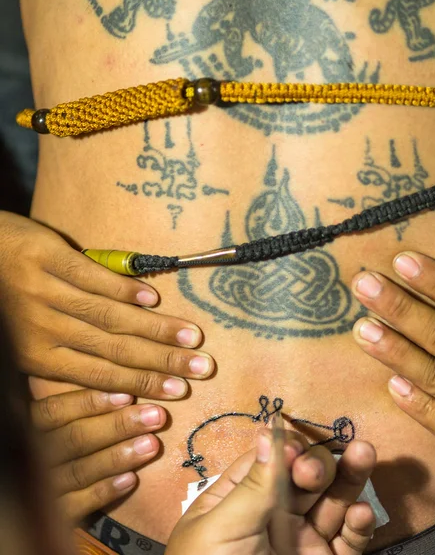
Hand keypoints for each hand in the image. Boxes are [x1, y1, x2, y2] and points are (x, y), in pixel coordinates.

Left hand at [0, 212, 213, 398]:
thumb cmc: (4, 302)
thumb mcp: (25, 339)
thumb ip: (63, 359)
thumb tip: (113, 386)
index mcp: (36, 356)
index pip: (101, 376)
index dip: (143, 384)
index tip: (179, 391)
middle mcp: (42, 329)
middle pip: (113, 349)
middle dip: (162, 361)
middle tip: (201, 368)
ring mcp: (44, 291)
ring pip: (109, 316)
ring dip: (154, 328)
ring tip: (191, 337)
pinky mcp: (47, 256)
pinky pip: (91, 276)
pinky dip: (124, 288)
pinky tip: (153, 298)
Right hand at [32, 389, 166, 521]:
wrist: (47, 503)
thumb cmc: (78, 437)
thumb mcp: (73, 418)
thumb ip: (93, 403)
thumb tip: (131, 383)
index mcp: (33, 428)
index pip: (55, 411)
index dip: (91, 401)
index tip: (129, 394)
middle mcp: (33, 457)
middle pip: (73, 438)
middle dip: (119, 425)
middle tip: (157, 416)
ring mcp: (42, 488)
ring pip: (79, 471)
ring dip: (118, 456)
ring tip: (153, 445)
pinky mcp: (56, 516)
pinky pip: (77, 505)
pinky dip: (104, 491)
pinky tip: (131, 479)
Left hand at [167, 433, 376, 554]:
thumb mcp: (222, 530)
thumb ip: (253, 484)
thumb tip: (269, 428)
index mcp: (242, 500)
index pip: (271, 459)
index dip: (286, 447)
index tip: (293, 450)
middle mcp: (276, 516)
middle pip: (306, 474)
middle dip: (316, 464)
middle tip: (311, 475)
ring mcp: (305, 540)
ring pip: (334, 500)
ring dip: (351, 475)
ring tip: (365, 452)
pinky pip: (350, 540)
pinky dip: (360, 524)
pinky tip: (360, 513)